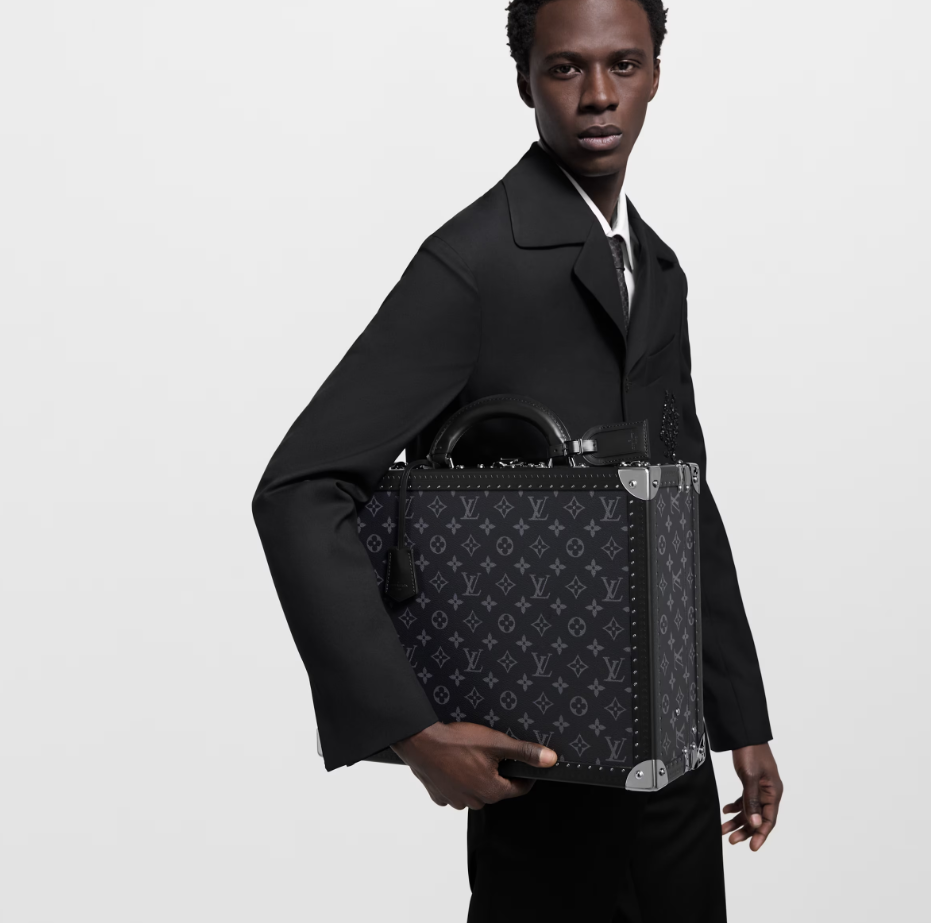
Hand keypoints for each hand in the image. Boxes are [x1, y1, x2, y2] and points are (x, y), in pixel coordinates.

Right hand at [390, 721, 556, 809]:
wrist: (421, 741)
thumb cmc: (456, 742)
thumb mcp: (496, 743)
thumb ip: (525, 752)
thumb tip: (549, 759)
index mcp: (491, 792)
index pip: (519, 789)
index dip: (525, 774)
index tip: (523, 763)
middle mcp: (474, 802)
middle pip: (496, 788)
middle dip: (497, 772)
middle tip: (490, 751)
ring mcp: (455, 801)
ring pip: (475, 789)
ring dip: (476, 776)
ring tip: (469, 755)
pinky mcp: (440, 795)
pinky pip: (455, 789)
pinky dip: (457, 779)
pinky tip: (454, 763)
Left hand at [722, 742, 782, 850]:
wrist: (744, 734)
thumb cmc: (751, 752)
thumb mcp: (750, 777)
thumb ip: (752, 801)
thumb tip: (755, 824)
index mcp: (773, 792)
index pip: (769, 819)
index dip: (761, 834)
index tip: (752, 847)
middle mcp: (768, 792)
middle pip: (758, 817)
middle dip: (746, 829)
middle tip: (732, 840)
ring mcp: (760, 788)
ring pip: (750, 810)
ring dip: (738, 820)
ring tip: (724, 830)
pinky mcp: (751, 782)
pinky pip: (744, 800)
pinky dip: (735, 806)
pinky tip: (725, 811)